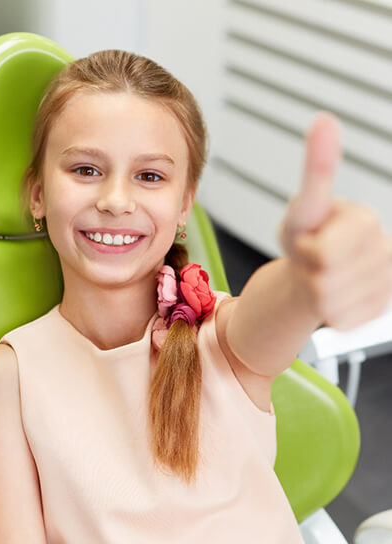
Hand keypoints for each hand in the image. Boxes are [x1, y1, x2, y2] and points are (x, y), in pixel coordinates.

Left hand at [278, 111, 391, 330]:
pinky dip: (327, 312)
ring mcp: (386, 282)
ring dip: (316, 294)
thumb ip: (317, 167)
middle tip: (312, 259)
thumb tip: (323, 119)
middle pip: (328, 281)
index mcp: (367, 221)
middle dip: (308, 272)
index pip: (327, 253)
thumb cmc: (305, 236)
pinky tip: (332, 295)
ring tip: (321, 275)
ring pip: (333, 305)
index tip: (311, 239)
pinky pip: (342, 321)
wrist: (308, 271)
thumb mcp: (303, 206)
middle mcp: (385, 250)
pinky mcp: (380, 308)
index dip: (307, 251)